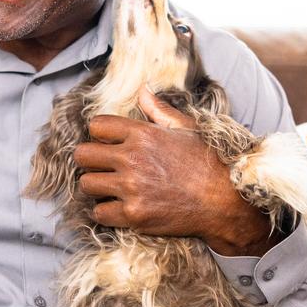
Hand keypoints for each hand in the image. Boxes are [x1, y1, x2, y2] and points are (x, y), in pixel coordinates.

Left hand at [74, 86, 277, 256]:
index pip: (96, 126)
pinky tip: (120, 207)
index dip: (99, 134)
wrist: (224, 202)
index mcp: (143, 134)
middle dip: (90, 160)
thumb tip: (142, 90)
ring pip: (87, 184)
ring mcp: (132, 188)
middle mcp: (133, 159)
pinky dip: (107, 211)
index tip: (108, 143)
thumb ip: (159, 110)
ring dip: (96, 186)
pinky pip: (99, 213)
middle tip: (103, 167)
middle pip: (82, 155)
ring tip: (111, 187)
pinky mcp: (134, 215)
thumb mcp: (186, 129)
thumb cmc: (207, 163)